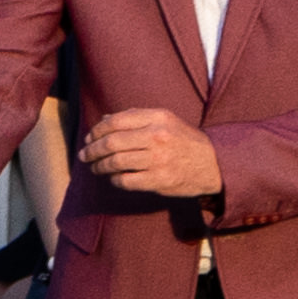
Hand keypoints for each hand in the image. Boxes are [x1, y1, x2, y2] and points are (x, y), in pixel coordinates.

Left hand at [79, 107, 222, 198]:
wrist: (213, 164)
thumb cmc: (184, 140)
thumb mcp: (165, 120)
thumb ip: (136, 118)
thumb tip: (104, 121)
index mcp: (157, 118)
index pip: (116, 122)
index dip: (96, 131)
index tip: (89, 138)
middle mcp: (157, 137)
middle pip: (112, 143)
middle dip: (92, 150)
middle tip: (84, 155)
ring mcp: (158, 160)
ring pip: (116, 162)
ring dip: (100, 166)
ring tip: (95, 167)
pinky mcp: (159, 180)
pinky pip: (126, 181)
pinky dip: (114, 180)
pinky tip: (113, 178)